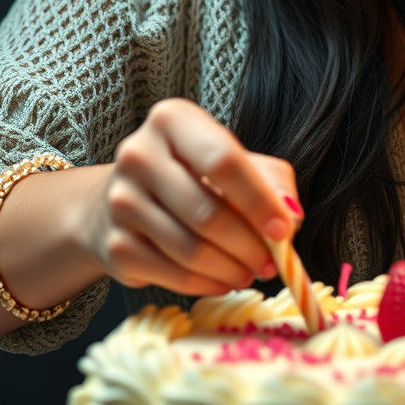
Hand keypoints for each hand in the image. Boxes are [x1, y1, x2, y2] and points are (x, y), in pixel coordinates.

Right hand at [84, 98, 300, 295]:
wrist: (127, 198)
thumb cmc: (193, 174)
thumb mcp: (236, 160)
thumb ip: (272, 181)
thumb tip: (289, 215)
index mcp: (172, 120)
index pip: (223, 160)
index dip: (258, 200)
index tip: (283, 230)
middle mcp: (138, 154)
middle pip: (207, 212)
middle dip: (249, 245)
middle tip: (271, 262)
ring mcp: (120, 201)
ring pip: (191, 249)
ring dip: (232, 269)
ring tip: (251, 271)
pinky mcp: (114, 246)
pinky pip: (173, 275)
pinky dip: (207, 284)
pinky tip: (223, 279)